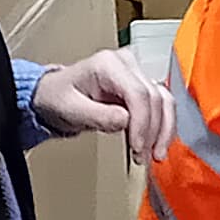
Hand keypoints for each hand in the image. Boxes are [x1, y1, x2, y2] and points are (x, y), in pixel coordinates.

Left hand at [35, 46, 174, 160]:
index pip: (137, 93)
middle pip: (154, 98)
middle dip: (152, 131)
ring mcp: (136, 74)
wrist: (55, 95)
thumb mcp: (70, 109)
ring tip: (154, 153)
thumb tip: (125, 121)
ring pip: (164, 101)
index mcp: (107, 64)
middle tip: (142, 155)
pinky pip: (161, 105)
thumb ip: (97, 115)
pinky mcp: (141, 87)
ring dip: (163, 130)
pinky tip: (157, 143)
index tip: (138, 146)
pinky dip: (162, 126)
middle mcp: (126, 64)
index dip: (142, 122)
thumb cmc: (58, 97)